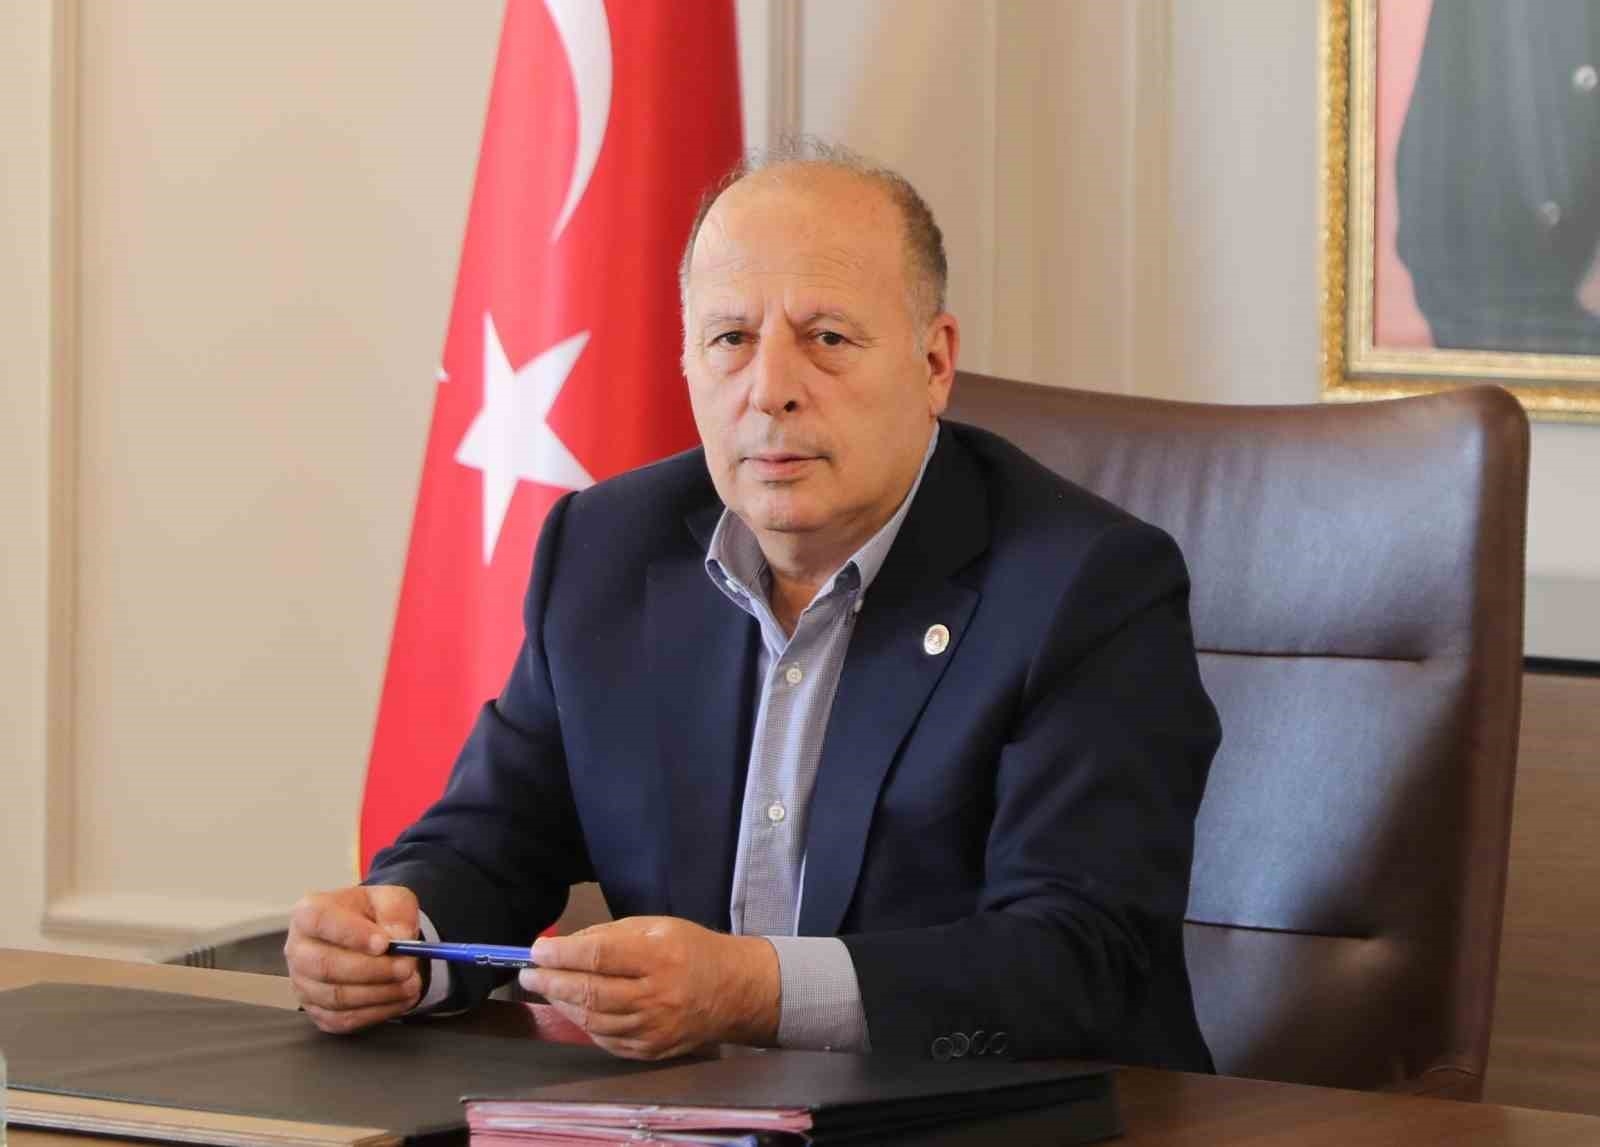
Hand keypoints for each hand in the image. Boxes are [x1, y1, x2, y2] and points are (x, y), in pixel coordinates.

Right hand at [285, 884, 424, 1033]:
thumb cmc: (372, 915)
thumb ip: (396, 912)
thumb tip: (400, 938)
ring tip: (411, 983)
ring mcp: (303, 984)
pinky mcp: (316, 1011)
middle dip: (372, 970)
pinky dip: (377, 1012)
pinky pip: (344, 1019)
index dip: (352, 935)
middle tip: (406, 967)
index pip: (321, 922)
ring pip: (337, 997)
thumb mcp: (391, 899)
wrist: (369, 937)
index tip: (384, 943)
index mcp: (308, 913)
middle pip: (326, 966)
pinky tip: (400, 999)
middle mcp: (298, 950)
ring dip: (380, 993)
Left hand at [520, 916, 778, 1059]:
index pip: (599, 957)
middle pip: (590, 993)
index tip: (537, 950)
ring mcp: (653, 1029)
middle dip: (551, 982)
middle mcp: (656, 996)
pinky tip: (572, 1008)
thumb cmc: (693, 949)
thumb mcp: (658, 926)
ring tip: (546, 988)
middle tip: (529, 973)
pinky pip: (605, 1040)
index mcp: (659, 956)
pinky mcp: (651, 1051)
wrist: (735, 991)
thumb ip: (611, 934)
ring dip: (562, 1004)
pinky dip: (583, 1024)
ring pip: (593, 1021)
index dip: (562, 955)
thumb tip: (565, 946)